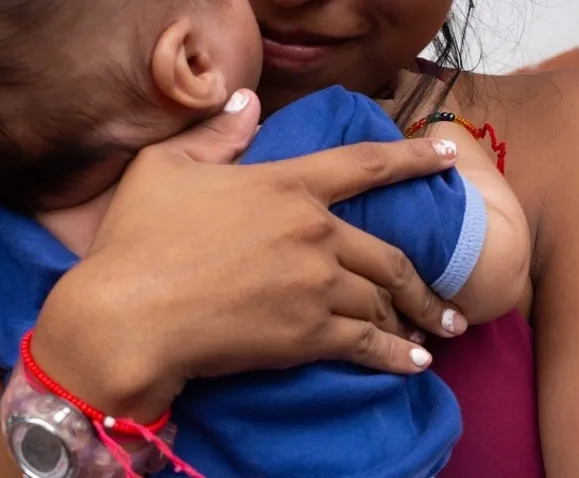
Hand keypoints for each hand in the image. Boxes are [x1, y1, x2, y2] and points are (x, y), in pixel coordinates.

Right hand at [31, 89, 464, 421]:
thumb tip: (246, 101)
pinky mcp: (306, 335)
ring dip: (413, 316)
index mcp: (284, 185)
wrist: (128, 315)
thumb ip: (214, 133)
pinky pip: (368, 344)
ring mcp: (315, 285)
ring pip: (382, 298)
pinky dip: (397, 354)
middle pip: (389, 253)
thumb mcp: (163, 167)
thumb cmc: (138, 239)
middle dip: (424, 279)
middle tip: (447, 297)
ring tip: (434, 328)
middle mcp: (313, 232)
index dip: (412, 158)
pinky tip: (416, 361)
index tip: (450, 157)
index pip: (364, 165)